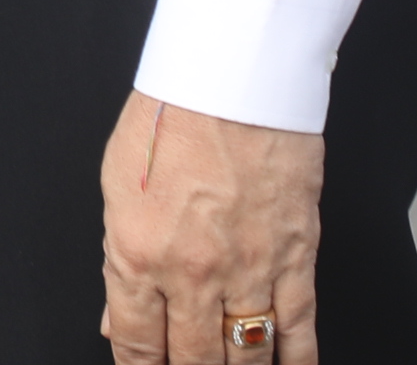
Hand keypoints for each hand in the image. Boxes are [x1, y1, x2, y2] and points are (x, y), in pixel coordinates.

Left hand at [101, 90, 319, 362]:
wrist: (235, 80)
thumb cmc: (171, 118)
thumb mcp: (117, 186)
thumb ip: (119, 260)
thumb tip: (117, 316)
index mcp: (138, 253)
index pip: (136, 343)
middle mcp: (192, 273)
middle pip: (193, 360)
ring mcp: (248, 272)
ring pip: (246, 356)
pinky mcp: (296, 261)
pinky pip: (299, 332)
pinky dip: (294, 362)